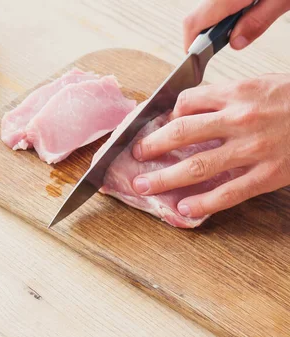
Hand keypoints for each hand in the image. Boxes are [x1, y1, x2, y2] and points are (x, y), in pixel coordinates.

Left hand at [131, 74, 289, 217]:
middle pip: (181, 132)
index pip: (188, 101)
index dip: (167, 114)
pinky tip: (183, 209)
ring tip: (144, 186)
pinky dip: (203, 203)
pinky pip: (229, 192)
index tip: (155, 125)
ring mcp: (253, 149)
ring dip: (165, 178)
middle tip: (135, 156)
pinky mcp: (269, 174)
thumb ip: (228, 97)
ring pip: (197, 165)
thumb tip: (192, 110)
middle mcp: (240, 119)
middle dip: (152, 146)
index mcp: (238, 92)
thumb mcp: (262, 84)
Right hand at [183, 0, 289, 50]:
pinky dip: (226, 5)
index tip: (196, 60)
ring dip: (217, 17)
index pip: (194, 23)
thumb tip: (236, 42)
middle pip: (199, 12)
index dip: (190, 45)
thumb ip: (258, 21)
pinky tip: (245, 7)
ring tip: (239, 25)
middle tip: (218, 47)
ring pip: (210, 2)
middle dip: (204, 32)